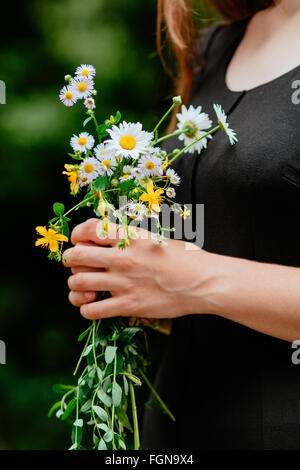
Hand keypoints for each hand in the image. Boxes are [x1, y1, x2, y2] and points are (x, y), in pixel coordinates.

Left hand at [62, 218, 207, 319]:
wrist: (203, 282)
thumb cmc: (183, 257)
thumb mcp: (156, 238)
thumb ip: (130, 238)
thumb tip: (108, 238)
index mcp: (129, 237)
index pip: (88, 229)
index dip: (77, 234)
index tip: (79, 241)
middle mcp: (122, 258)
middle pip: (75, 256)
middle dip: (70, 260)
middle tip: (77, 265)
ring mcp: (123, 283)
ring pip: (78, 283)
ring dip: (76, 285)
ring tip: (85, 286)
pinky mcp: (129, 305)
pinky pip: (91, 310)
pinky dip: (87, 308)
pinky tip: (95, 304)